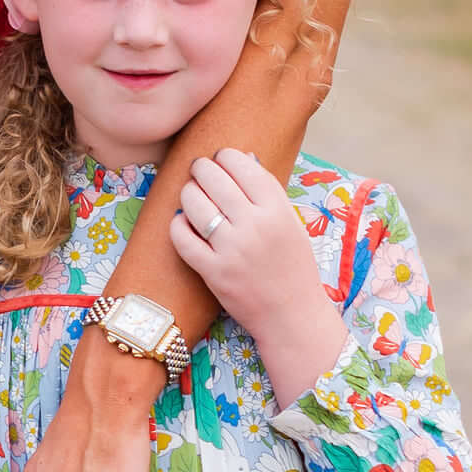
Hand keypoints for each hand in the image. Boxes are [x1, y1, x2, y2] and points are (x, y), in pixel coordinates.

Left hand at [168, 149, 347, 400]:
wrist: (291, 315)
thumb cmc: (293, 266)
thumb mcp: (291, 223)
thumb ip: (268, 192)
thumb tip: (244, 157)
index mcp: (277, 210)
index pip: (242, 165)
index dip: (225, 156)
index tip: (220, 158)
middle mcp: (255, 226)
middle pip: (214, 178)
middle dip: (201, 168)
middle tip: (199, 170)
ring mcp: (232, 250)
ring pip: (194, 203)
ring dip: (188, 193)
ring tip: (191, 195)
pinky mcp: (213, 272)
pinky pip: (182, 238)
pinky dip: (178, 225)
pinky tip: (183, 223)